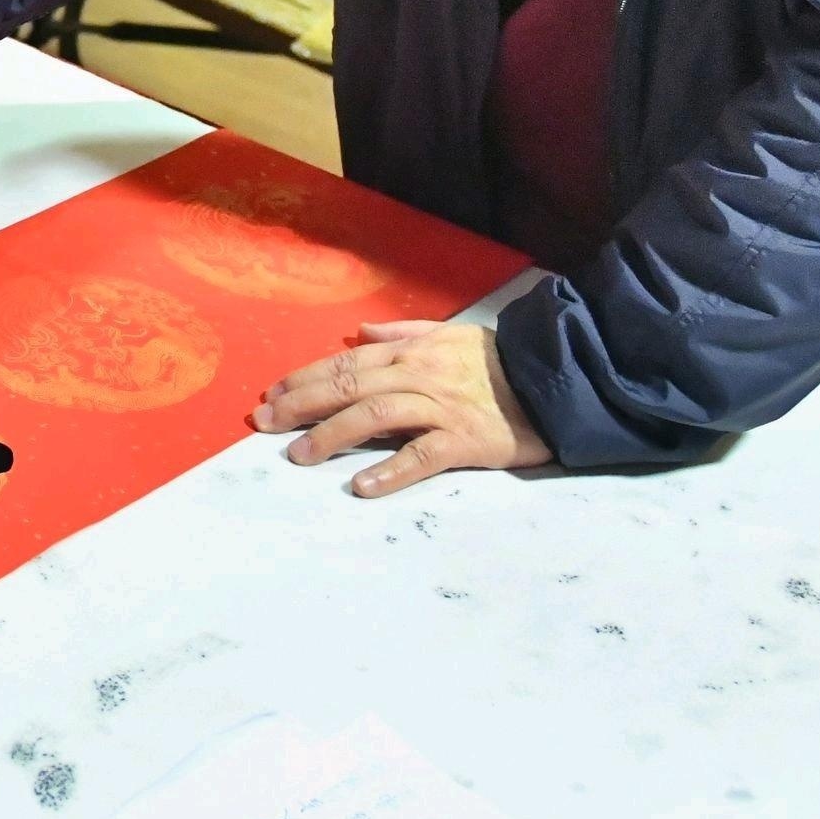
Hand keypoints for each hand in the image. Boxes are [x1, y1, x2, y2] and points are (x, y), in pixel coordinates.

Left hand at [253, 319, 550, 495]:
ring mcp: (441, 408)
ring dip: (332, 435)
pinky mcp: (465, 440)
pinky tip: (362, 485)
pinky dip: (390, 469)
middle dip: (301, 404)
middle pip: (349, 387)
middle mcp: (418, 376)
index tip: (271, 394)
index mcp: (411, 353)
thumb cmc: (498, 361)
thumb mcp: (448, 335)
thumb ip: (401, 334)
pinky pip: (423, 455)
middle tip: (263, 423)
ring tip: (299, 455)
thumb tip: (358, 333)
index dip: (305, 378)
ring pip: (376, 417)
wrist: (556, 379)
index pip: (346, 364)